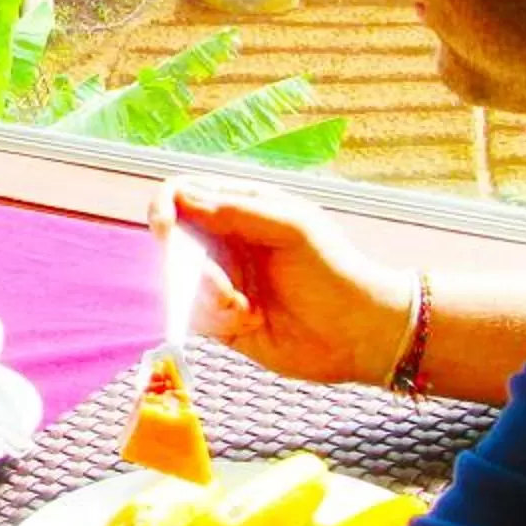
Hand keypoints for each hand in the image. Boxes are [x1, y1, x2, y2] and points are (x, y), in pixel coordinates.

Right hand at [155, 179, 413, 386]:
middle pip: (174, 241)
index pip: (185, 193)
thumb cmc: (334, 270)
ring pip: (179, 283)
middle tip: (221, 288)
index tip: (166, 228)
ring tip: (247, 310)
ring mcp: (222, 279)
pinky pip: (195, 316)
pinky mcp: (222, 318)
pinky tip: (252, 321)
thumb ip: (238, 210)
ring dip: (208, 298)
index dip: (165, 205)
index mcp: (242, 207)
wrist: (359, 333)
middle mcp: (226, 240)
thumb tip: (183, 198)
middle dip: (188, 266)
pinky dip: (217, 319)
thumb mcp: (292, 228)